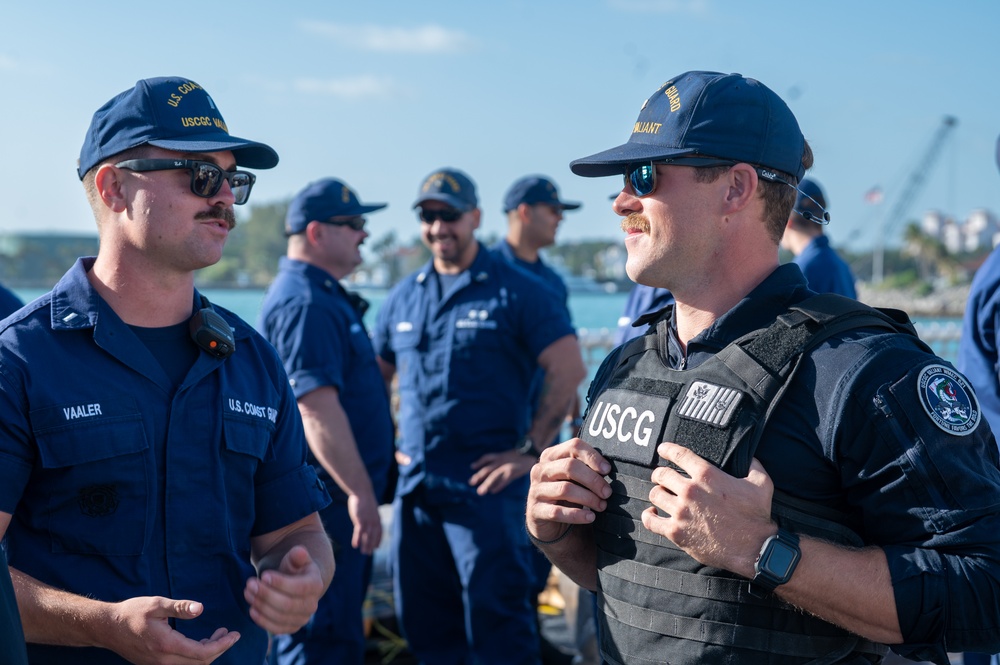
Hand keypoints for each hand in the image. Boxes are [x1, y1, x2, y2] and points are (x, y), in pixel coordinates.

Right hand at [104, 596, 238, 664]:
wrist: (107, 628)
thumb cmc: (132, 613)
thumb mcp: (156, 604)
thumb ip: (179, 607)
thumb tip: (201, 608)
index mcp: (166, 645)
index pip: (202, 653)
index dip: (222, 645)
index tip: (235, 634)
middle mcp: (164, 661)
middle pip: (200, 663)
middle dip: (219, 649)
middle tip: (229, 633)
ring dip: (208, 652)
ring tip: (218, 634)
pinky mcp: (156, 664)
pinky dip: (195, 655)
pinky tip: (200, 641)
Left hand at [244, 545, 325, 634]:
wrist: (296, 585)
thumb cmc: (294, 569)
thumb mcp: (295, 559)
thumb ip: (296, 555)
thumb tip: (300, 551)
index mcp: (316, 585)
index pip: (299, 588)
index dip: (280, 583)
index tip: (264, 575)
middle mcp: (312, 605)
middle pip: (287, 605)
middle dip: (266, 594)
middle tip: (250, 584)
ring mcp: (302, 619)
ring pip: (279, 617)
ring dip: (261, 606)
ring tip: (247, 593)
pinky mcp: (291, 628)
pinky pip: (276, 629)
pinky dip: (262, 621)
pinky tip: (252, 609)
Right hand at [348, 490, 382, 554]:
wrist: (362, 491)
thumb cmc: (364, 499)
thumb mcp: (369, 509)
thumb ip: (369, 517)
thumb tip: (366, 521)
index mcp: (378, 518)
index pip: (380, 532)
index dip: (378, 540)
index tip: (376, 547)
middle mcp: (374, 521)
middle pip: (374, 536)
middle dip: (371, 545)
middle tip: (369, 553)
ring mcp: (368, 521)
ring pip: (367, 536)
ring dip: (366, 545)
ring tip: (363, 552)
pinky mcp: (360, 520)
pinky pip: (359, 532)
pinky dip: (357, 539)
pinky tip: (355, 545)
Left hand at [469, 450, 535, 494]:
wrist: (531, 450)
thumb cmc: (522, 454)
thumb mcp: (510, 454)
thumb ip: (503, 460)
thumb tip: (496, 467)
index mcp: (500, 456)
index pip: (487, 458)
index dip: (479, 462)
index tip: (472, 467)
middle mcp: (501, 461)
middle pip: (487, 469)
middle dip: (478, 476)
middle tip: (470, 482)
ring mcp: (506, 466)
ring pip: (493, 476)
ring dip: (486, 484)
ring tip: (480, 492)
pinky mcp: (512, 472)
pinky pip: (503, 480)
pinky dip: (498, 486)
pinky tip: (493, 491)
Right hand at [526, 438, 611, 542]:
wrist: (547, 520)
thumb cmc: (566, 492)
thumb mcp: (574, 477)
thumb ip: (586, 468)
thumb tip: (607, 469)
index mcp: (551, 455)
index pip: (573, 446)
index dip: (592, 456)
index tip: (607, 470)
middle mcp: (540, 470)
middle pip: (570, 467)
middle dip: (593, 480)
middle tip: (607, 492)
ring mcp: (536, 490)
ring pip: (565, 489)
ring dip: (588, 498)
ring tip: (602, 506)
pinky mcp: (536, 510)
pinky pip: (558, 512)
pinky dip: (577, 515)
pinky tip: (590, 517)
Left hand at [642, 442, 776, 576]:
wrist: (754, 548)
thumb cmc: (757, 516)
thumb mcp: (762, 483)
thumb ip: (753, 465)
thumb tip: (749, 456)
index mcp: (707, 475)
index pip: (678, 454)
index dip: (666, 449)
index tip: (662, 449)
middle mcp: (690, 490)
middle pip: (661, 474)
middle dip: (660, 475)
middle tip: (662, 478)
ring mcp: (681, 512)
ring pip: (654, 495)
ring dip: (657, 494)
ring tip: (662, 496)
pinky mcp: (676, 531)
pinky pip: (650, 520)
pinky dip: (649, 516)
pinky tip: (652, 513)